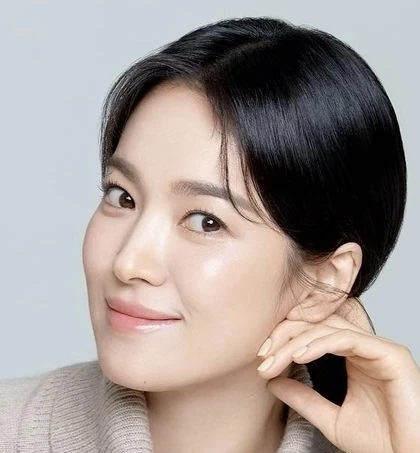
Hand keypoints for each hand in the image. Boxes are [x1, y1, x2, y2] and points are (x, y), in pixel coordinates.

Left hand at [256, 312, 419, 452]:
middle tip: (262, 355)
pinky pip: (347, 338)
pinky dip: (318, 343)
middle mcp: (364, 347)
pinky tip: (297, 356)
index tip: (261, 359)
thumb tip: (271, 381)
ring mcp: (378, 348)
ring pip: (327, 328)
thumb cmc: (381, 444)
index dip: (284, 340)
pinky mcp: (390, 354)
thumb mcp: (330, 417)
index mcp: (352, 358)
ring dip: (295, 341)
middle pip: (316, 324)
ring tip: (273, 359)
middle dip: (285, 336)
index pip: (312, 333)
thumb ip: (303, 397)